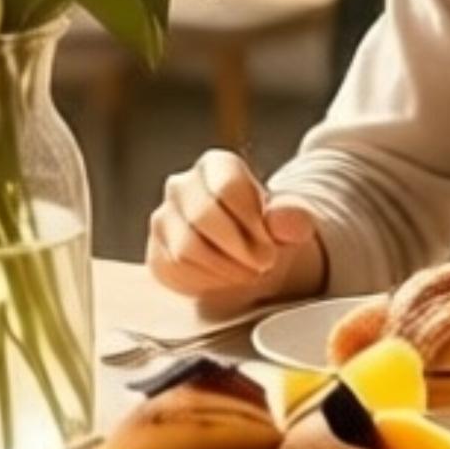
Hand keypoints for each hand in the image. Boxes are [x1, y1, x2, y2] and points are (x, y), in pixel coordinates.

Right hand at [146, 150, 325, 309]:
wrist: (248, 256)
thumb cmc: (267, 230)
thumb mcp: (289, 220)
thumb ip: (293, 218)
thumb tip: (288, 222)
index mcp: (216, 165)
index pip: (227, 187)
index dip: (252, 223)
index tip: (271, 246)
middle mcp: (182, 185)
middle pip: (203, 216)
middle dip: (238, 249)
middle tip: (262, 266)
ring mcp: (164, 218)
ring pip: (185, 248)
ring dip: (224, 269)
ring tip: (246, 273)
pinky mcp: (156, 252)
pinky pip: (174, 270)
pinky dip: (205, 283)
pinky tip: (224, 279)